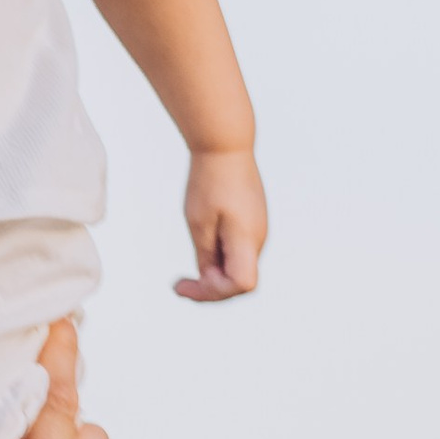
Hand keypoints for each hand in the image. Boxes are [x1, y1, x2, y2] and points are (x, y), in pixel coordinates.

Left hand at [177, 146, 265, 300]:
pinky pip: (239, 251)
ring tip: (187, 272)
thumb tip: (209, 278)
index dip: (213, 293)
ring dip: (214, 274)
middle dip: (210, 288)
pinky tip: (201, 251)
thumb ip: (206, 255)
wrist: (225, 145)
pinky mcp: (254, 222)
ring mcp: (258, 230)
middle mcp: (259, 238)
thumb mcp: (198, 222)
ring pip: (239, 266)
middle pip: (240, 280)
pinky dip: (221, 259)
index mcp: (247, 239)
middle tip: (180, 285)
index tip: (183, 286)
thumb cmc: (209, 181)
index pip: (241, 285)